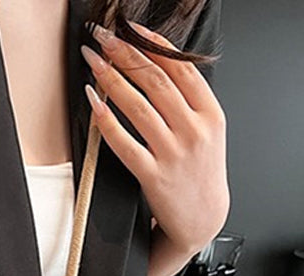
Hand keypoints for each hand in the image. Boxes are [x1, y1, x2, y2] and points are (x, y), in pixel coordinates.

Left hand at [81, 20, 229, 258]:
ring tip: (93, 61)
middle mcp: (194, 130)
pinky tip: (93, 102)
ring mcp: (174, 154)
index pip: (181, 68)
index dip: (152, 44)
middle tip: (102, 37)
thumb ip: (188, 101)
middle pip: (156, 81)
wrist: (201, 218)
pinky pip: (124, 143)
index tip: (130, 28)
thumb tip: (156, 63)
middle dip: (125, 54)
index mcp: (210, 113)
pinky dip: (106, 120)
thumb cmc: (198, 171)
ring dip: (112, 79)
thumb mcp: (206, 131)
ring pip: (139, 107)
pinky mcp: (153, 176)